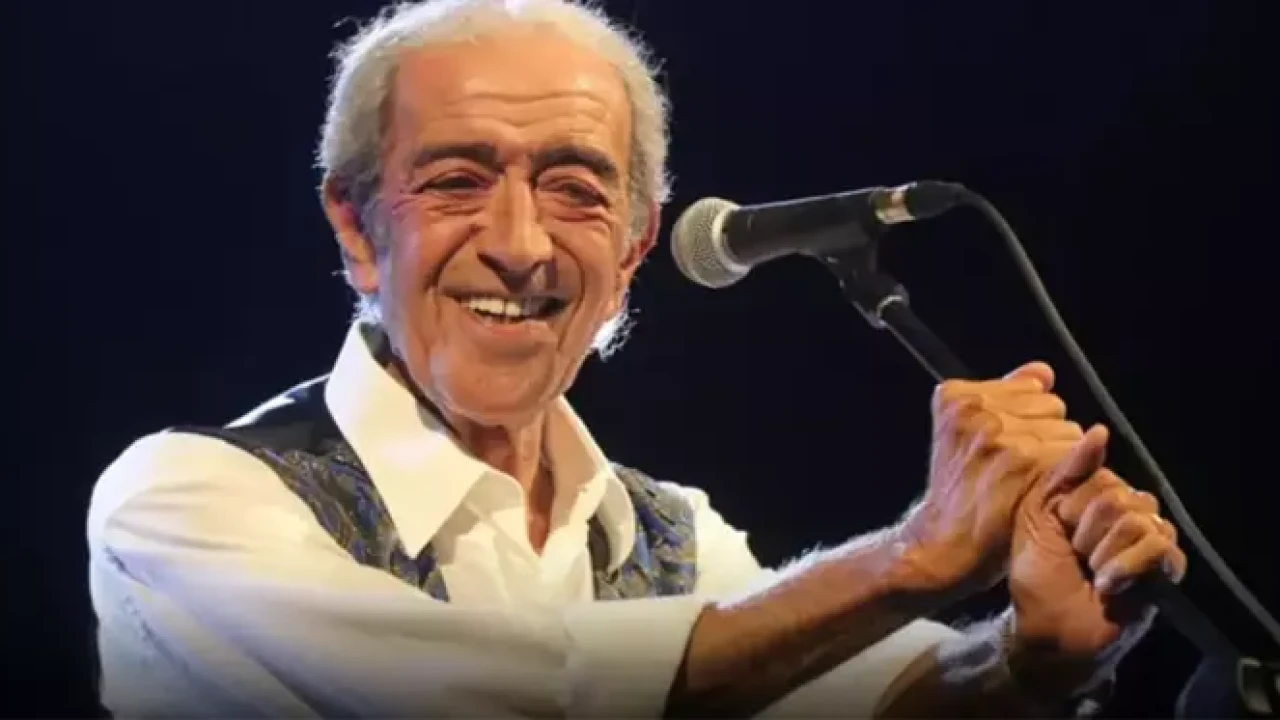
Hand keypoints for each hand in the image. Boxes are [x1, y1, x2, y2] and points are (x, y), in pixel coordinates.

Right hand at [896, 362, 1084, 597]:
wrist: (942, 544)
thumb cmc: (959, 494)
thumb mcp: (964, 436)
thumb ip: (1005, 397)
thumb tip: (1043, 373)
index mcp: (954, 395)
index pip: (1032, 385)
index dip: (1027, 420)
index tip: (1002, 450)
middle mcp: (974, 408)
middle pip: (1053, 405)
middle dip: (1044, 434)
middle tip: (1014, 470)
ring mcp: (998, 432)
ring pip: (1067, 430)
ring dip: (1058, 457)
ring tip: (1025, 483)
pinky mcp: (1022, 459)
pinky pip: (1072, 452)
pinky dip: (1067, 475)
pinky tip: (1041, 491)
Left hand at [1007, 431, 1186, 692]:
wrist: (1046, 625)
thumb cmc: (1037, 570)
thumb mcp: (1039, 511)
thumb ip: (1067, 471)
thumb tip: (1100, 429)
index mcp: (1098, 493)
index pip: (1098, 475)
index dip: (1070, 507)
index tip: (1057, 530)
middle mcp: (1129, 510)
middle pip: (1116, 496)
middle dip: (1085, 530)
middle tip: (1075, 554)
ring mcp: (1150, 538)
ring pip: (1135, 520)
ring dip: (1101, 552)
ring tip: (1091, 571)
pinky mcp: (1166, 569)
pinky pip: (1157, 546)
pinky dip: (1124, 567)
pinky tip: (1108, 585)